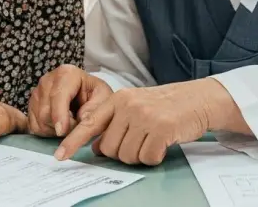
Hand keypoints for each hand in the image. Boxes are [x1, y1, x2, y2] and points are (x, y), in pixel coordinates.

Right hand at [28, 65, 112, 137]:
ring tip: (69, 124)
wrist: (87, 96)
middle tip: (76, 126)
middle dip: (61, 126)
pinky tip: (59, 126)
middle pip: (46, 111)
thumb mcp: (104, 98)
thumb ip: (95, 108)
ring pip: (39, 120)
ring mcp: (37, 92)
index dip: (59, 115)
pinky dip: (46, 132)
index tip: (62, 131)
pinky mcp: (31, 106)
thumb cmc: (96, 96)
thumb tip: (81, 119)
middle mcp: (47, 80)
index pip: (58, 95)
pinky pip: (33, 125)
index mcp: (66, 73)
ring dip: (55, 130)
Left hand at [56, 79, 241, 165]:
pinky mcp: (161, 128)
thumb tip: (96, 147)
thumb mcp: (135, 107)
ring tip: (152, 139)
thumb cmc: (165, 106)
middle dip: (121, 152)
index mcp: (118, 99)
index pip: (89, 123)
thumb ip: (114, 123)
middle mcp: (128, 105)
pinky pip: (147, 157)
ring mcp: (145, 116)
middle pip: (108, 148)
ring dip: (139, 155)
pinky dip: (154, 157)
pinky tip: (162, 144)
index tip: (59, 156)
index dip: (72, 142)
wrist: (198, 99)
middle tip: (139, 141)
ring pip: (126, 155)